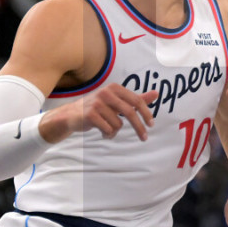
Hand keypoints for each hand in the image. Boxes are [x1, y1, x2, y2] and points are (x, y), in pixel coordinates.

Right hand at [41, 83, 158, 142]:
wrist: (71, 115)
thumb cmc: (98, 108)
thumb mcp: (117, 101)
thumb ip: (137, 98)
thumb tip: (157, 93)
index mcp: (115, 88)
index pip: (136, 100)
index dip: (146, 113)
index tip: (151, 125)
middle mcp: (106, 93)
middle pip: (130, 112)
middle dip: (139, 127)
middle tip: (144, 138)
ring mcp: (97, 103)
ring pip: (118, 124)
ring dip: (115, 131)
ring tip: (106, 129)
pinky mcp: (90, 115)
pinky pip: (108, 129)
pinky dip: (108, 134)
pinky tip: (101, 132)